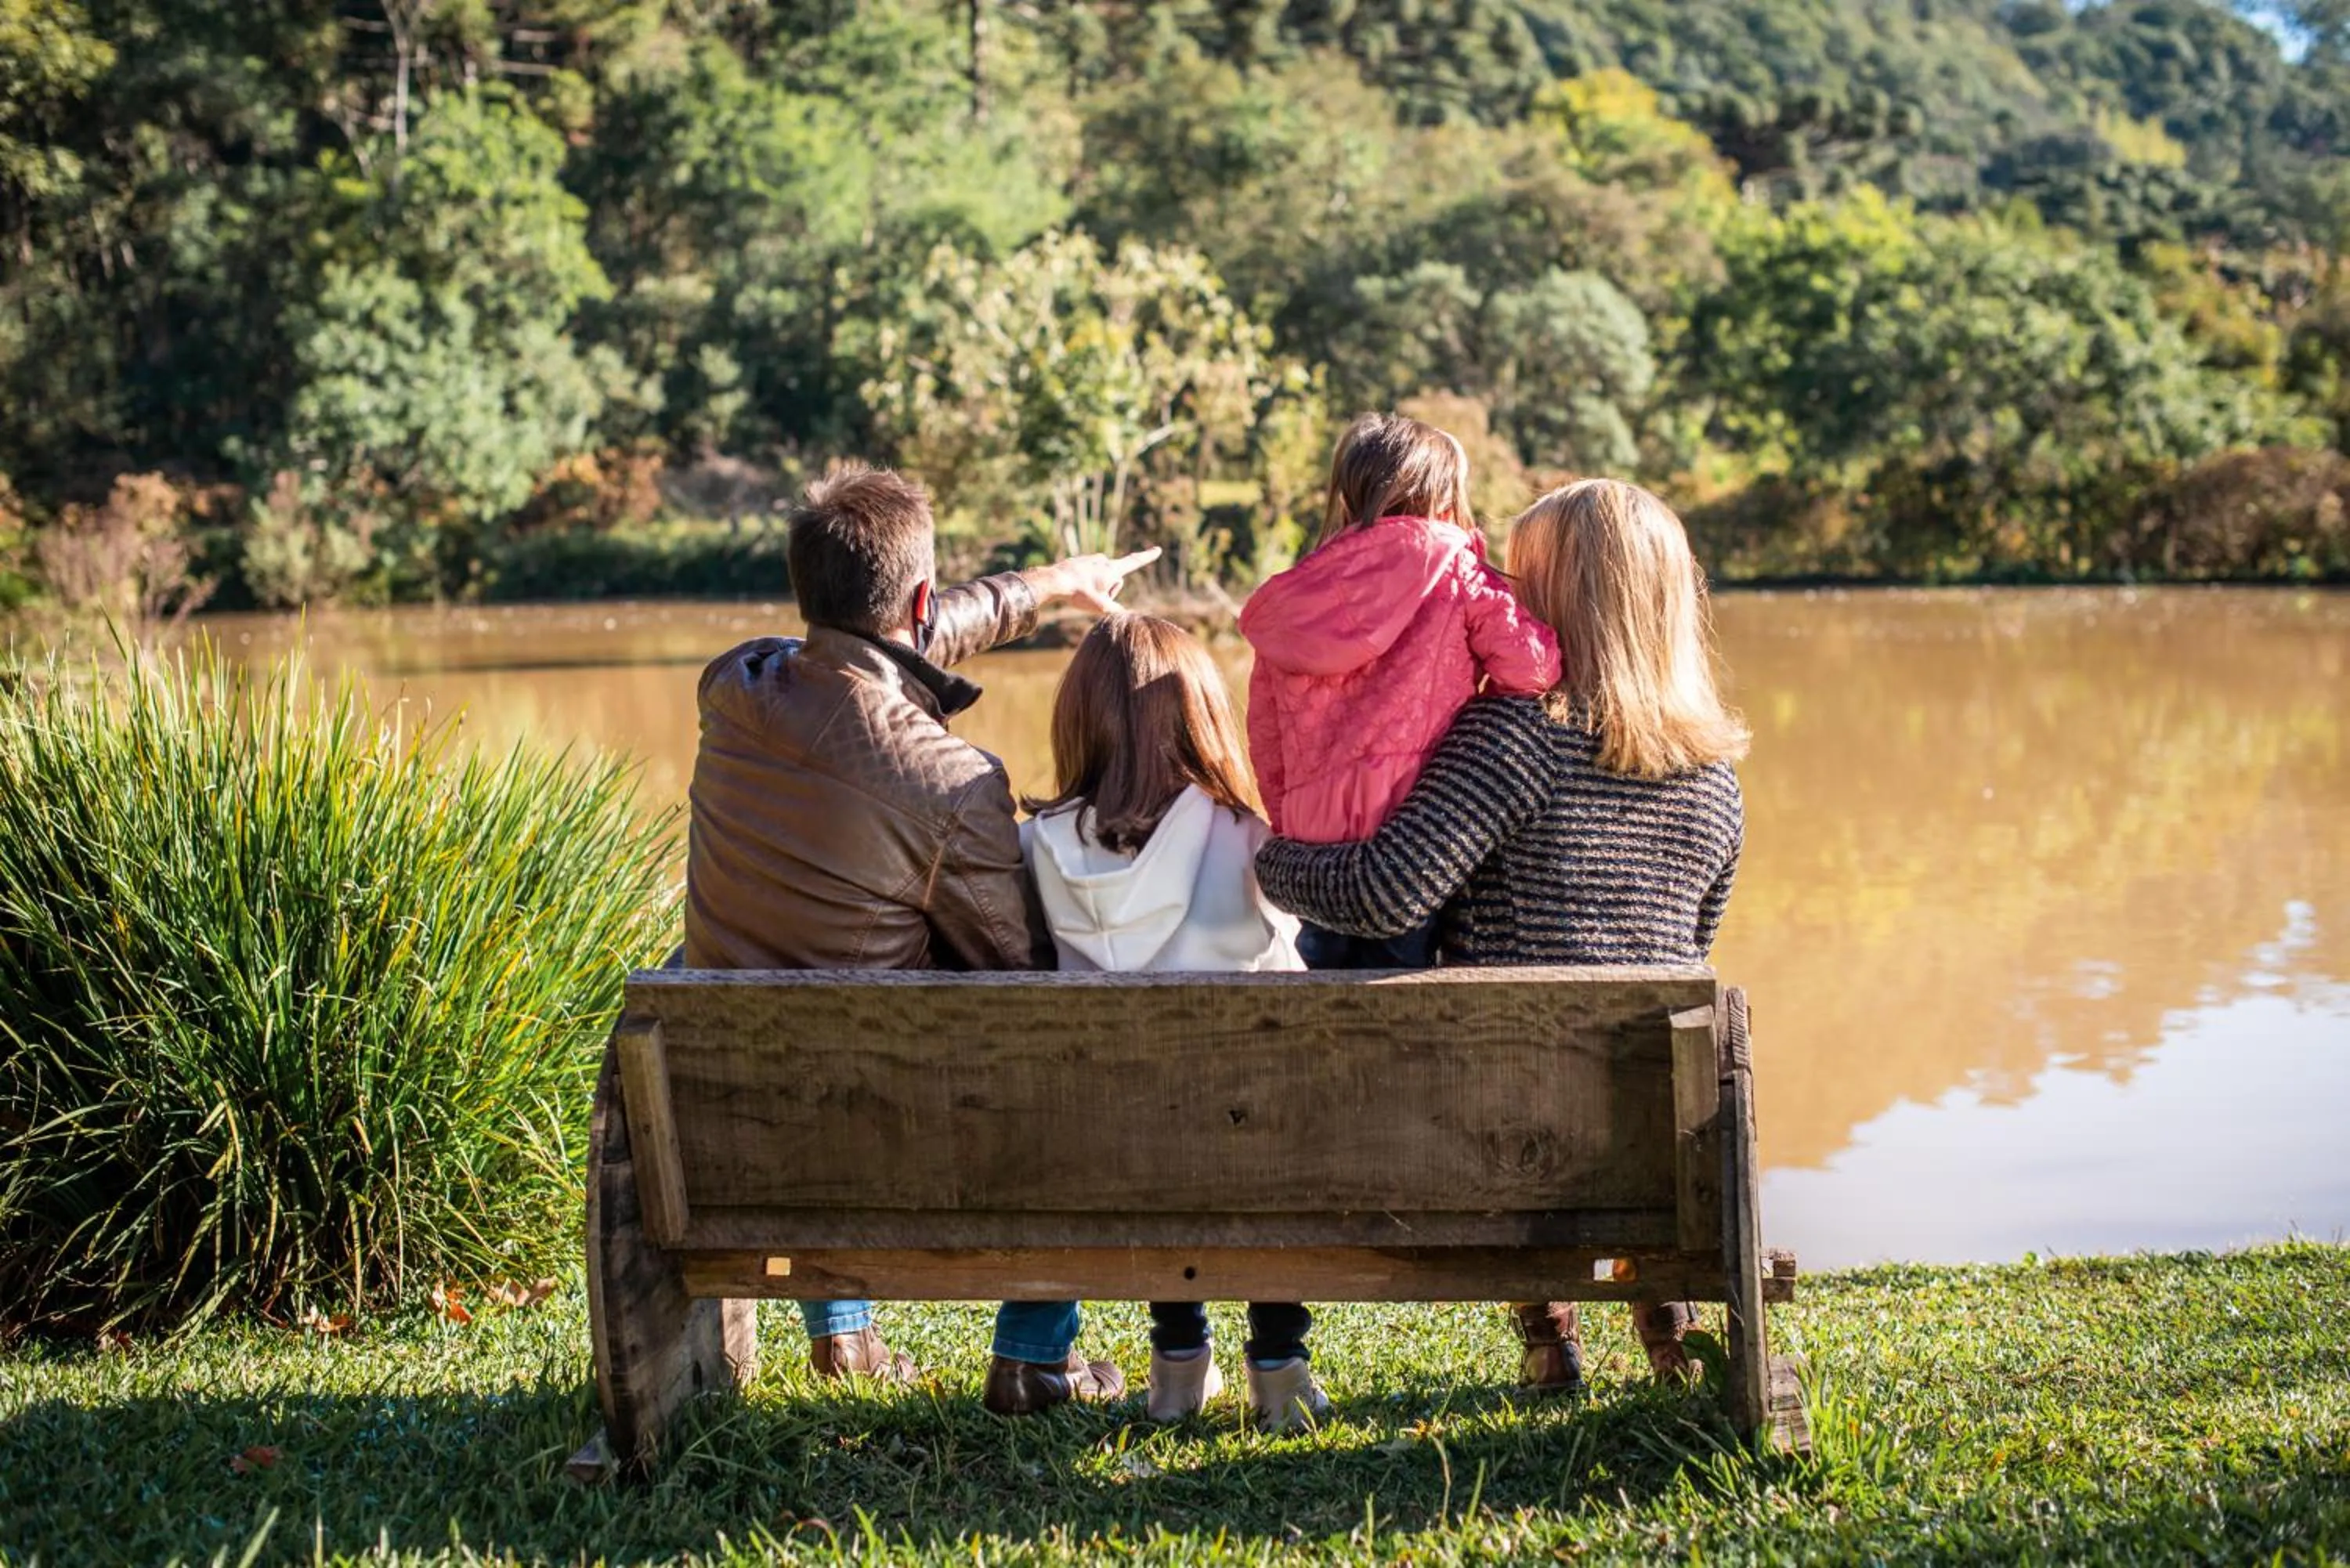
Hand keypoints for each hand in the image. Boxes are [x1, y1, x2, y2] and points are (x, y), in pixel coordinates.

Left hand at [1031, 547, 1161, 613]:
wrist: (1054, 581)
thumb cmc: (1079, 594)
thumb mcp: (1101, 607)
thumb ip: (1117, 612)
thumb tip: (1127, 616)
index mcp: (1112, 569)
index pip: (1134, 562)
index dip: (1147, 557)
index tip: (1157, 550)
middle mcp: (1103, 560)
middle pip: (1115, 579)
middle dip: (1109, 590)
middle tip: (1095, 598)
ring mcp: (1090, 559)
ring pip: (1100, 577)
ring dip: (1096, 587)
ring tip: (1083, 593)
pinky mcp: (1079, 561)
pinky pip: (1087, 575)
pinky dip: (1084, 583)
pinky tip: (1074, 588)